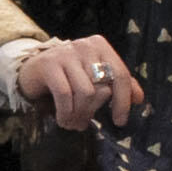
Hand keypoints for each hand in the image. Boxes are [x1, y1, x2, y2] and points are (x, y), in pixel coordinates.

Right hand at [16, 34, 138, 129]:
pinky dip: (66, 113)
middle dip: (93, 111)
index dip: (123, 101)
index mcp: (100, 46)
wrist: (32, 68)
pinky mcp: (49, 64)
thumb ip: (118, 84)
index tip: (120, 121)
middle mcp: (85, 46)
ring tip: (73, 123)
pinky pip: (65, 94)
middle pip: (101, 88)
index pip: (121, 75)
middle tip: (84, 124)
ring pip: (85, 93)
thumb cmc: (69, 75)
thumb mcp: (94, 76)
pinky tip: (64, 120)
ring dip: (79, 115)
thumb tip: (139, 98)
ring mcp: (66, 53)